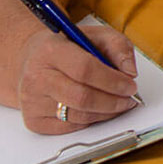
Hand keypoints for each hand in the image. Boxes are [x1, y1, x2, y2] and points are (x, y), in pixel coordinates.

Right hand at [13, 26, 139, 134]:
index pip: (85, 69)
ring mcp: (32, 101)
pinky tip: (98, 110)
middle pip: (81, 97)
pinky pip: (69, 127)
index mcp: (51, 50)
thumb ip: (118, 46)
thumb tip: (130, 71)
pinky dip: (90, 121)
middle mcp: (36, 76)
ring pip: (78, 116)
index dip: (112, 81)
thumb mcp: (95, 35)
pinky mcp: (33, 120)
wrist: (33, 61)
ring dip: (105, 113)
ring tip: (117, 104)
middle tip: (129, 99)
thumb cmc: (67, 48)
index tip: (130, 85)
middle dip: (113, 101)